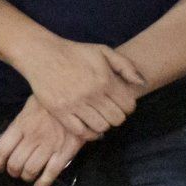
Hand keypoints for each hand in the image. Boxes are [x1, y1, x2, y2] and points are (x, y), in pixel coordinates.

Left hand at [0, 96, 86, 185]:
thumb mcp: (30, 106)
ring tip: (27, 176)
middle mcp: (32, 138)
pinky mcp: (64, 152)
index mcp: (21, 125)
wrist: (77, 98)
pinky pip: (50, 173)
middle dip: (13, 171)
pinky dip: (43, 183)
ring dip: (26, 177)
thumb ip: (20, 122)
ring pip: (30, 170)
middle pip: (15, 163)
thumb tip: (11, 138)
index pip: (2, 149)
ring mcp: (48, 146)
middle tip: (15, 172)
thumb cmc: (50, 101)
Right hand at [11, 31, 144, 139]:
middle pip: (117, 119)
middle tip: (110, 111)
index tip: (121, 104)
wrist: (43, 54)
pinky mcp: (60, 112)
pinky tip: (90, 127)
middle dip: (117, 116)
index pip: (128, 105)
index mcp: (105, 79)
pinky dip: (89, 134)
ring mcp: (75, 104)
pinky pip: (81, 132)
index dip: (128, 106)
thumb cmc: (75, 52)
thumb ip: (126, 66)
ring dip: (104, 124)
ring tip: (99, 117)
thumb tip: (142, 84)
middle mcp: (92, 93)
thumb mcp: (103, 51)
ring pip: (101, 127)